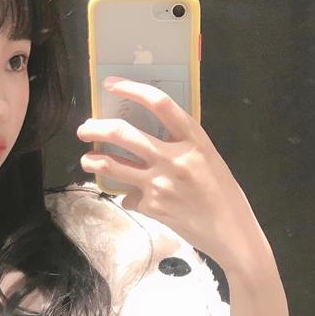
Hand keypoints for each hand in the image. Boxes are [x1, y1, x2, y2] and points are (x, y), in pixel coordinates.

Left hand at [76, 76, 264, 269]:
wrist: (229, 231)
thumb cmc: (221, 192)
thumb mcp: (207, 158)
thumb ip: (179, 145)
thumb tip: (145, 136)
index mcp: (194, 139)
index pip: (160, 104)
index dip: (132, 89)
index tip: (111, 84)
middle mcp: (174, 158)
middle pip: (122, 134)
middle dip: (95, 129)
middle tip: (84, 129)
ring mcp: (159, 183)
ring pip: (111, 165)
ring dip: (92, 160)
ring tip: (86, 159)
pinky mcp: (150, 206)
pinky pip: (127, 196)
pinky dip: (125, 195)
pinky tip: (128, 197)